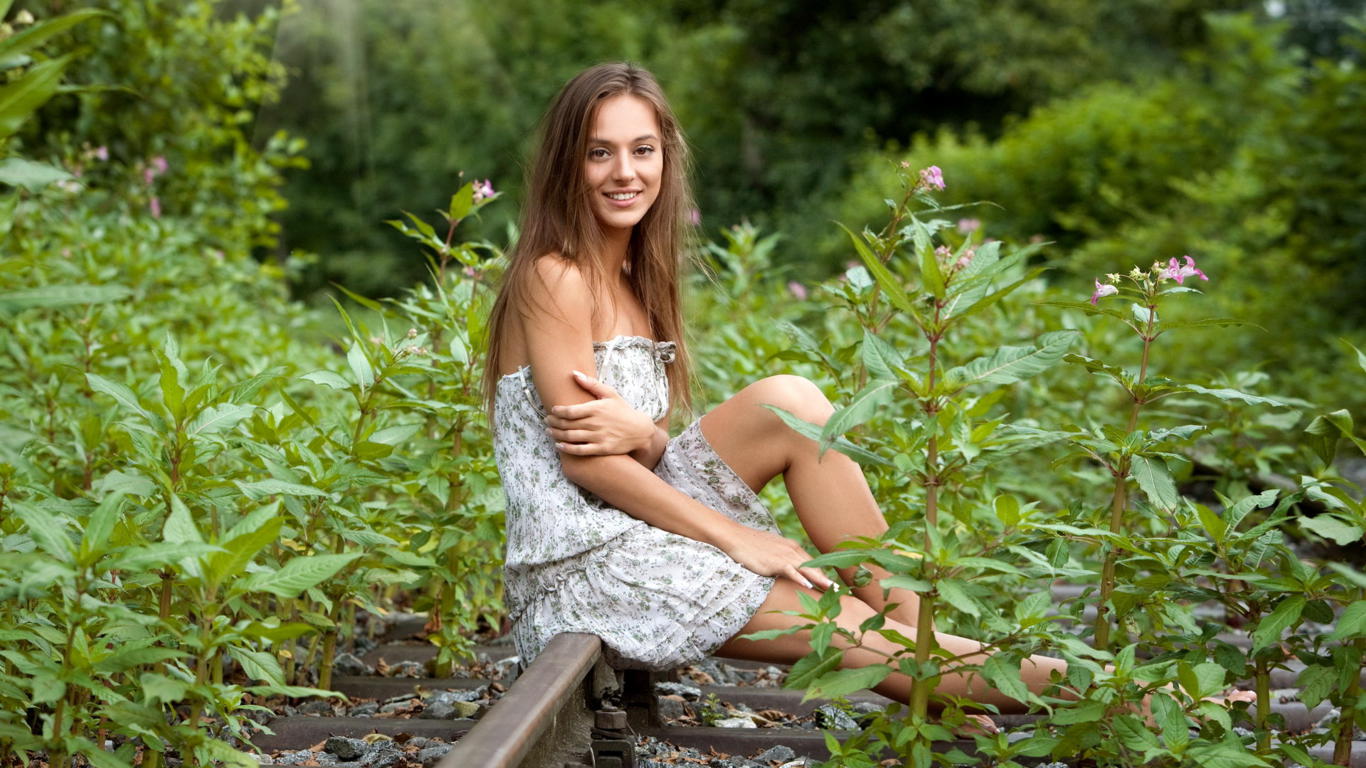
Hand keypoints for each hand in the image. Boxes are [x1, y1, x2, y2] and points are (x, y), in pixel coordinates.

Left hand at [547, 370, 655, 455]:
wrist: (639, 430)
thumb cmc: (623, 410)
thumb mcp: (610, 394)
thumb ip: (591, 384)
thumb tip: (573, 373)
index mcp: (596, 408)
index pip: (570, 411)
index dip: (558, 411)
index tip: (552, 410)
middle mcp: (595, 423)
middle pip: (567, 424)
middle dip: (553, 423)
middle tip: (547, 421)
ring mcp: (598, 437)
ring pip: (571, 437)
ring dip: (556, 434)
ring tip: (549, 432)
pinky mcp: (601, 449)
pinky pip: (580, 450)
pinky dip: (567, 448)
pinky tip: (559, 445)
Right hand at [718, 523, 837, 591]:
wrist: (735, 537)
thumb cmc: (751, 545)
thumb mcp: (772, 551)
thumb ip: (783, 559)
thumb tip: (790, 570)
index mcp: (793, 548)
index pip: (813, 563)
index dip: (824, 575)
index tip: (834, 587)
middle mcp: (792, 550)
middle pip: (814, 566)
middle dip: (827, 580)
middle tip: (840, 593)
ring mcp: (784, 555)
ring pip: (807, 568)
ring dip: (820, 580)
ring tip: (832, 591)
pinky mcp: (774, 561)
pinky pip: (790, 570)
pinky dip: (799, 577)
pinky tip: (808, 584)